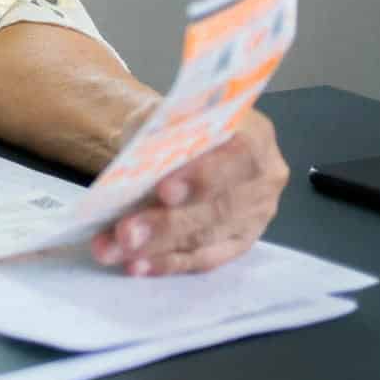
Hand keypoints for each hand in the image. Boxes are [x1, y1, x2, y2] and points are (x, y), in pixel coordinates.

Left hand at [91, 107, 287, 275]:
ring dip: (156, 247)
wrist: (182, 139)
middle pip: (218, 207)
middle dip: (167, 224)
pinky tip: (137, 265)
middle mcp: (263, 178)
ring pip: (206, 237)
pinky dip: (167, 263)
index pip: (237, 156)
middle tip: (126, 233)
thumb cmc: (175, 125)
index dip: (202, 176)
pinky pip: (204, 258)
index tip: (163, 191)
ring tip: (116, 250)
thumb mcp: (167, 115)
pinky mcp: (240, 242)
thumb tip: (141, 165)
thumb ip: (162, 134)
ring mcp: (255, 215)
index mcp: (254, 134)